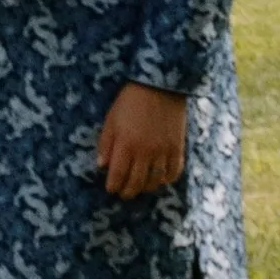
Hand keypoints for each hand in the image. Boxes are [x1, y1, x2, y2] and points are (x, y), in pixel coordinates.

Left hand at [96, 83, 186, 200]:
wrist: (161, 84)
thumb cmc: (131, 100)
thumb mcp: (111, 118)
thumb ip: (106, 143)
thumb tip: (101, 165)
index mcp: (126, 144)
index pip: (118, 175)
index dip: (113, 185)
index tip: (111, 189)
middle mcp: (145, 151)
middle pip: (136, 182)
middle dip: (128, 191)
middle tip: (124, 193)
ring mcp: (163, 151)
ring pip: (155, 181)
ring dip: (146, 187)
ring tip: (140, 187)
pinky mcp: (178, 147)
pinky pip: (174, 171)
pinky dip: (167, 179)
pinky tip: (161, 179)